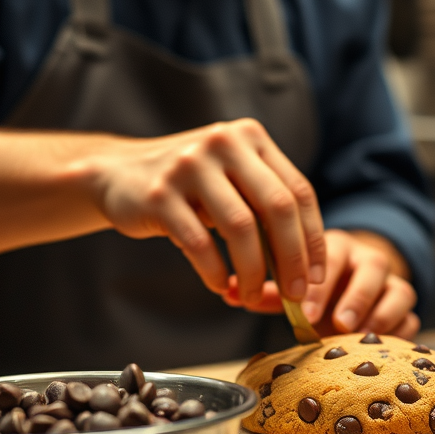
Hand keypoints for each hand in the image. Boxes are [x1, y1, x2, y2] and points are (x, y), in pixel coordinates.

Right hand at [91, 117, 324, 307]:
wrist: (117, 172)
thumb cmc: (189, 184)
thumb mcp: (231, 176)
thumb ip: (265, 202)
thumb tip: (307, 263)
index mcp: (250, 137)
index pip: (298, 191)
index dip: (314, 237)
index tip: (318, 275)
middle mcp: (223, 143)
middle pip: (277, 207)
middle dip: (292, 258)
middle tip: (296, 294)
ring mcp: (189, 166)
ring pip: (240, 228)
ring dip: (253, 272)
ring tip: (252, 296)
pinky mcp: (159, 194)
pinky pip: (199, 243)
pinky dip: (215, 272)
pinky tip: (220, 286)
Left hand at [222, 229, 417, 338]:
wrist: (353, 282)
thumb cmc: (315, 286)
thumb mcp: (292, 284)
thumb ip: (266, 289)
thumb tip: (228, 291)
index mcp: (335, 247)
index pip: (333, 254)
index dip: (321, 283)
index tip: (305, 312)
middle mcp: (367, 259)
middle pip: (372, 267)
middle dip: (355, 296)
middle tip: (338, 323)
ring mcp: (391, 282)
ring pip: (399, 288)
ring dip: (381, 313)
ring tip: (360, 335)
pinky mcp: (407, 306)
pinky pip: (413, 315)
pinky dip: (401, 330)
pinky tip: (383, 346)